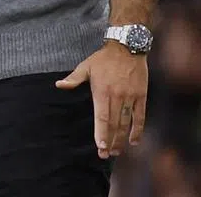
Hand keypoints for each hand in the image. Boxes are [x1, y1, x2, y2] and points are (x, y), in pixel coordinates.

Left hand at [55, 41, 147, 158]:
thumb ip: (74, 78)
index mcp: (102, 91)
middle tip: (106, 154)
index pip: (102, 117)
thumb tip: (59, 85)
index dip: (101, 132)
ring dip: (122, 139)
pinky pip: (140, 116)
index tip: (100, 146)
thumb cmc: (104, 58)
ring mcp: (130, 97)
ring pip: (126, 123)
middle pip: (114, 124)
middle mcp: (117, 96)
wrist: (127, 46)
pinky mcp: (141, 96)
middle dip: (110, 141)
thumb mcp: (86, 66)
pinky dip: (138, 129)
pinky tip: (134, 141)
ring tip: (117, 151)